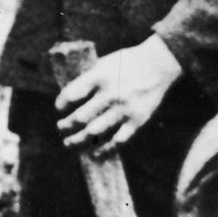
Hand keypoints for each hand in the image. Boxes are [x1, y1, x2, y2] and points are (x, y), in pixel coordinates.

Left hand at [55, 35, 182, 152]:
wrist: (159, 64)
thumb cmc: (127, 62)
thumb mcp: (104, 63)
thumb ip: (88, 80)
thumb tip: (69, 99)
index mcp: (99, 76)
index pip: (72, 94)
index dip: (61, 103)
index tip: (59, 108)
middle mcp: (111, 94)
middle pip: (81, 117)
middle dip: (66, 125)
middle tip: (60, 127)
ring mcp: (124, 109)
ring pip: (95, 132)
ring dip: (78, 140)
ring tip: (68, 143)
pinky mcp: (137, 120)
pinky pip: (118, 140)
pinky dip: (105, 149)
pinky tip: (94, 154)